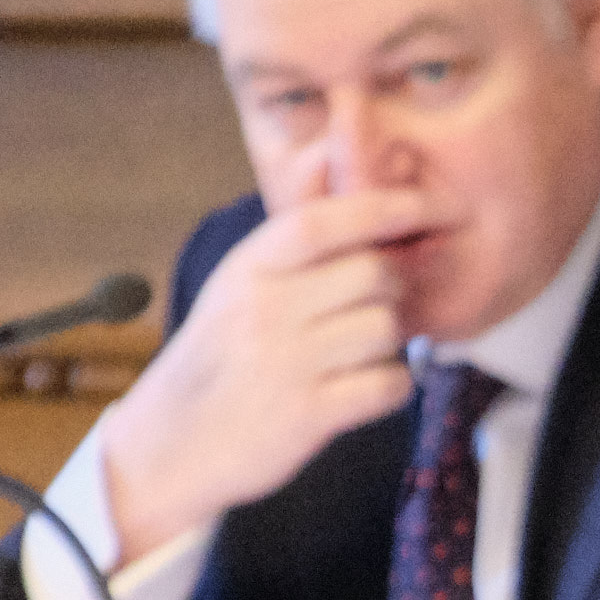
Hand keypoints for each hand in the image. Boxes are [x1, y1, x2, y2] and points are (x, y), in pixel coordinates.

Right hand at [100, 157, 437, 560]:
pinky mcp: (308, 416)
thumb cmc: (220, 356)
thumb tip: (326, 156)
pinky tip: (366, 388)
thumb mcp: (238, 284)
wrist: (173, 443)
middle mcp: (266, 310)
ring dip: (389, 342)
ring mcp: (288, 364)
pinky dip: (391, 386)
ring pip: (386, 329)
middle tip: (375, 306)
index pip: (324, 222)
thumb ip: (291, 233)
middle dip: (391, 288)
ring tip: (358, 352)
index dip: (383, 207)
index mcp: (250, 269)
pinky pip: (388, 384)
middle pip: (374, 275)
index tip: (427, 207)